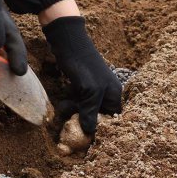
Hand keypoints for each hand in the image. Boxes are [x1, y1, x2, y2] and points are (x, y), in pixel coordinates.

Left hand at [43, 15, 121, 133]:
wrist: (67, 41)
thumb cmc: (82, 64)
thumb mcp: (89, 91)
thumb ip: (91, 112)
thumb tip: (90, 132)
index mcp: (113, 94)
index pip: (111, 119)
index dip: (100, 128)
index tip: (86, 136)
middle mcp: (106, 92)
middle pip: (97, 115)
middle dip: (83, 119)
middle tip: (71, 121)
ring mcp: (93, 87)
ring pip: (84, 108)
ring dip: (74, 111)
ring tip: (64, 108)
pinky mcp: (81, 84)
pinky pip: (77, 100)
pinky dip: (70, 102)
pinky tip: (63, 101)